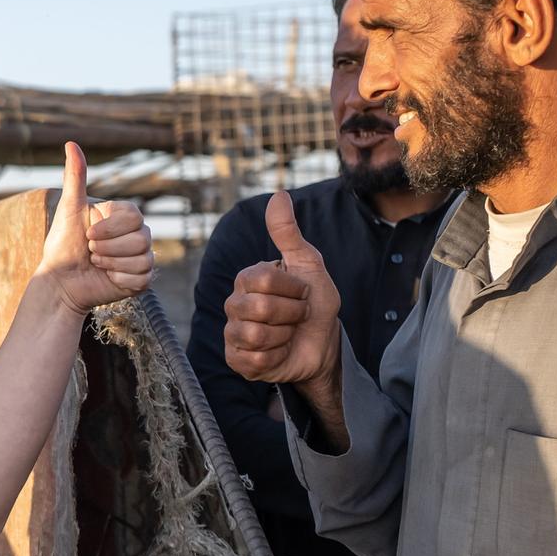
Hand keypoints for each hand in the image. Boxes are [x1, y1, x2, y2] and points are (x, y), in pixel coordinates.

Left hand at [34, 142, 153, 315]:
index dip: (111, 227)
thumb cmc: (62, 244)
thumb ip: (75, 177)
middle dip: (109, 247)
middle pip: (142, 237)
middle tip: (91, 250)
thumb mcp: (69, 208)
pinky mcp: (140, 279)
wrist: (60, 281)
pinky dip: (120, 278)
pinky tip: (106, 278)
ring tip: (96, 263)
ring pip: (143, 257)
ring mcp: (139, 257)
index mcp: (122, 217)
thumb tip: (71, 143)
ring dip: (112, 262)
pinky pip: (142, 277)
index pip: (135, 215)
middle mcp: (135, 235)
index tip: (88, 233)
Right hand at [224, 190, 342, 387]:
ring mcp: (233, 332)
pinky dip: (276, 356)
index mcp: (248, 278)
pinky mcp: (236, 359)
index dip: (294, 289)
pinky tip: (280, 351)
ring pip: (256, 335)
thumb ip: (288, 233)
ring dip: (285, 336)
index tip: (303, 293)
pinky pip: (254, 359)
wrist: (323, 343)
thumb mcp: (308, 264)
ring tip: (289, 333)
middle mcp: (234, 303)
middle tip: (298, 315)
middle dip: (293, 314)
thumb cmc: (315, 302)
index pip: (264, 280)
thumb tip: (278, 195)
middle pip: (261, 308)